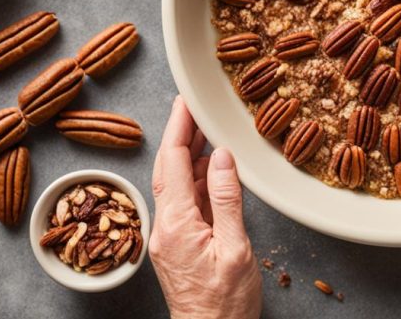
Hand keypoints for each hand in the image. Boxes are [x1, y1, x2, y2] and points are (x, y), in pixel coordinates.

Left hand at [149, 96, 261, 318]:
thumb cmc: (225, 304)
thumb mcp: (235, 248)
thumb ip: (227, 200)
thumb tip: (222, 157)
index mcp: (176, 224)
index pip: (174, 163)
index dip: (179, 128)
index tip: (186, 101)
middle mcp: (166, 227)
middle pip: (170, 168)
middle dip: (181, 134)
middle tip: (195, 104)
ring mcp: (171, 236)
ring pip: (177, 183)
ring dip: (189, 153)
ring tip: (206, 127)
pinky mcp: (180, 244)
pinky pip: (186, 201)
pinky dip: (197, 178)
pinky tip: (212, 167)